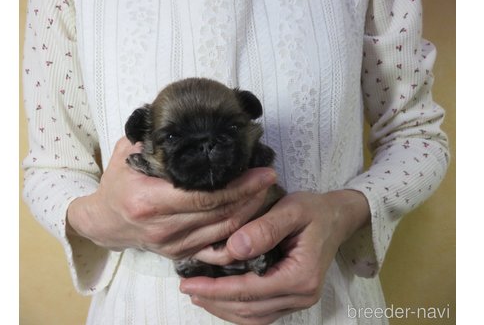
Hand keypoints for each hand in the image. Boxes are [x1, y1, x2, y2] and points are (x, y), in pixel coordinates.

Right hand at [66, 137, 276, 259]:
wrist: (105, 222)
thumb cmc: (118, 183)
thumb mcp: (128, 153)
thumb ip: (155, 139)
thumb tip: (188, 119)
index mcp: (149, 201)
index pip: (204, 196)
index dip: (239, 185)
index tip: (262, 171)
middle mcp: (163, 228)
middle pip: (219, 215)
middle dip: (251, 196)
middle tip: (269, 176)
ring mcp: (173, 245)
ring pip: (223, 232)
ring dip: (249, 212)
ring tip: (264, 191)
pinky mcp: (180, 255)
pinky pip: (216, 248)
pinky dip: (238, 234)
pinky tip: (251, 218)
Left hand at [180, 190, 369, 323]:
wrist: (337, 218)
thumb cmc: (315, 211)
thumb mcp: (293, 210)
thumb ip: (265, 228)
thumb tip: (234, 248)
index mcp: (301, 276)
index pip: (250, 290)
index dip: (216, 289)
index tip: (188, 282)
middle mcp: (302, 295)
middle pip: (249, 310)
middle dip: (215, 301)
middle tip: (187, 288)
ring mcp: (298, 300)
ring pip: (254, 317)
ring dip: (223, 308)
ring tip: (198, 294)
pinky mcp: (293, 298)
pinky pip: (261, 313)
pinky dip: (237, 308)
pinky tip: (220, 297)